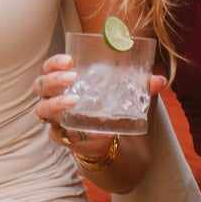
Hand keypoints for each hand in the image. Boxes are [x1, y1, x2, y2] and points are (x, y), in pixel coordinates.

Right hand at [32, 53, 165, 151]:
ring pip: (42, 110)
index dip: (54, 63)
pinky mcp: (63, 139)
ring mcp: (56, 120)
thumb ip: (140, 86)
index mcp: (65, 83)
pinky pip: (59, 135)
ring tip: (74, 100)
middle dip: (53, 79)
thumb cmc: (111, 109)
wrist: (111, 141)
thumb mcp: (126, 95)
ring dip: (55, 104)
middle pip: (40, 86)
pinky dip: (74, 133)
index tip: (69, 60)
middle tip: (72, 77)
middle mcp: (55, 100)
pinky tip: (92, 131)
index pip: (49, 68)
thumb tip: (160, 79)